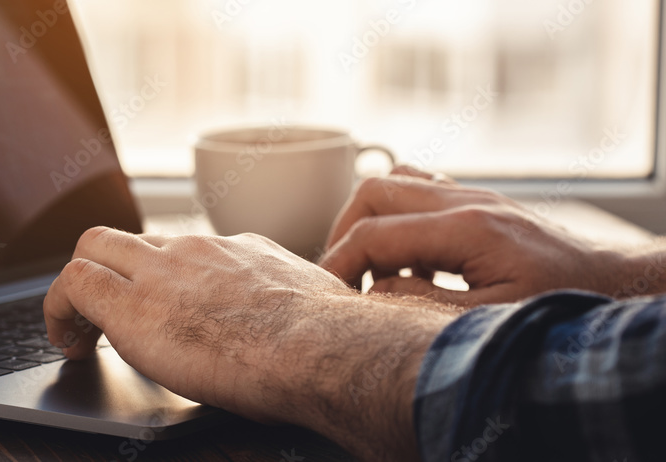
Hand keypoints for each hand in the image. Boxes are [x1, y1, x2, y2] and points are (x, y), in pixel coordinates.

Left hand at [44, 227, 454, 460]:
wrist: (316, 346)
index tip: (160, 308)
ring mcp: (159, 271)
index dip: (157, 280)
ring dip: (77, 289)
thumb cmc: (328, 338)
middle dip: (106, 271)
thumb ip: (295, 302)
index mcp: (237, 251)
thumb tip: (305, 314)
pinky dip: (58, 310)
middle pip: (127, 238)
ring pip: (92, 248)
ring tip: (77, 331)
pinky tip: (67, 343)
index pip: (179, 252)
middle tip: (102, 314)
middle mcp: (193, 251)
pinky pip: (72, 285)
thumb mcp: (317, 302)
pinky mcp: (130, 305)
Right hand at [317, 166, 634, 306]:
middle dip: (345, 233)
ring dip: (372, 222)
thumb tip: (375, 291)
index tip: (329, 293)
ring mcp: (473, 196)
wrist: (613, 284)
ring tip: (375, 269)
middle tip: (344, 276)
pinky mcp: (479, 204)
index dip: (340, 263)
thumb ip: (422, 304)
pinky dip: (400, 220)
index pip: (374, 232)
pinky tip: (414, 262)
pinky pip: (420, 191)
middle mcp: (466, 201)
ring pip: (395, 182)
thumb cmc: (561, 305)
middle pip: (373, 191)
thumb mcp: (487, 320)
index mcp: (466, 228)